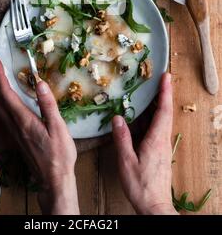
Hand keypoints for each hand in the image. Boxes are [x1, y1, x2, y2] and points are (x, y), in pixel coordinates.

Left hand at [0, 58, 78, 214]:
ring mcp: (12, 132)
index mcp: (23, 120)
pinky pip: (0, 114)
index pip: (6, 94)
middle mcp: (13, 125)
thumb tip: (40, 84)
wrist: (53, 179)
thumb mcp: (58, 128)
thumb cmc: (59, 155)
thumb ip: (48, 105)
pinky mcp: (15, 136)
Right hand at [112, 73, 177, 215]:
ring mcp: (161, 146)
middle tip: (157, 79)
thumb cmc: (141, 186)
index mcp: (156, 139)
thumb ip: (122, 138)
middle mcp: (161, 140)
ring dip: (156, 106)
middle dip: (162, 94)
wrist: (154, 205)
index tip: (165, 77)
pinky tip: (141, 118)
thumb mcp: (126, 161)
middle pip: (164, 112)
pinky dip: (151, 119)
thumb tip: (117, 118)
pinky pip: (156, 129)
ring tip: (147, 94)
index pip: (163, 110)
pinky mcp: (158, 152)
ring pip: (160, 121)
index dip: (164, 92)